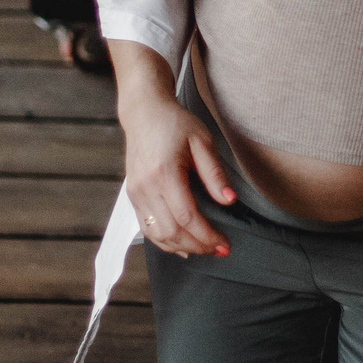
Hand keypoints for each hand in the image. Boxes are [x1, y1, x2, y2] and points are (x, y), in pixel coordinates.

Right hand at [110, 43, 234, 258]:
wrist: (144, 113)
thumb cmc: (175, 124)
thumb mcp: (202, 141)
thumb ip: (215, 173)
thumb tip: (230, 201)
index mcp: (164, 173)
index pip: (187, 217)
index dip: (207, 236)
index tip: (225, 244)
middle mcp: (146, 187)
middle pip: (172, 231)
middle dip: (198, 245)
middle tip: (220, 249)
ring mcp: (136, 194)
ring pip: (157, 235)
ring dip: (182, 247)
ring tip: (205, 248)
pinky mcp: (133, 196)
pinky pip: (147, 228)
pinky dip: (165, 242)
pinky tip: (182, 246)